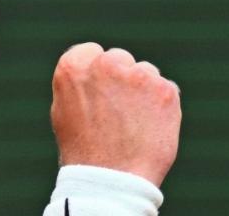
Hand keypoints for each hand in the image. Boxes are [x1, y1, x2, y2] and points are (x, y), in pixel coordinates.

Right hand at [51, 42, 181, 186]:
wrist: (112, 178)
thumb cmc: (82, 148)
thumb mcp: (63, 109)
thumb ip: (78, 83)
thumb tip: (92, 70)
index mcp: (73, 66)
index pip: (91, 51)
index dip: (96, 72)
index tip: (99, 89)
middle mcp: (105, 64)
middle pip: (119, 58)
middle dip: (120, 77)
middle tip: (116, 109)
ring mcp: (137, 75)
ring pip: (144, 72)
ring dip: (142, 90)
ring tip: (132, 122)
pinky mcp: (165, 90)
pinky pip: (165, 90)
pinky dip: (161, 105)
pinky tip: (149, 126)